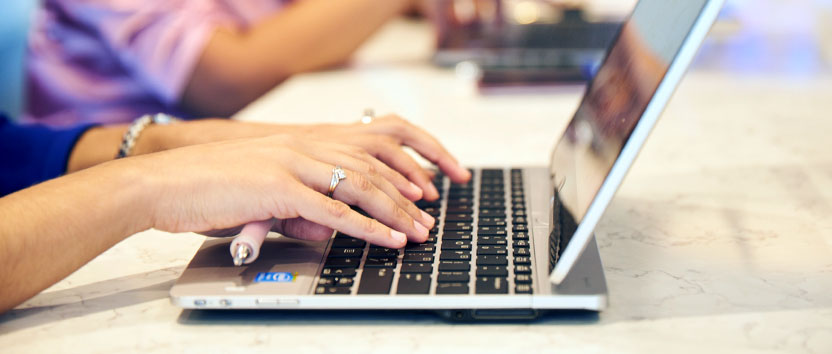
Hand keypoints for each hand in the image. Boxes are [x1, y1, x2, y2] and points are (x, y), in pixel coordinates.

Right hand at [131, 134, 453, 247]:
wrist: (163, 181)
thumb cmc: (207, 188)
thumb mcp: (264, 192)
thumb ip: (299, 206)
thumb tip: (327, 227)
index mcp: (300, 143)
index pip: (364, 151)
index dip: (398, 172)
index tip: (422, 191)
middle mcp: (302, 148)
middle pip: (372, 168)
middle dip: (407, 194)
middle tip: (429, 217)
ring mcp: (292, 166)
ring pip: (360, 186)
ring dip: (396, 212)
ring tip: (419, 231)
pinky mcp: (278, 189)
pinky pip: (334, 210)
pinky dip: (367, 227)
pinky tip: (387, 238)